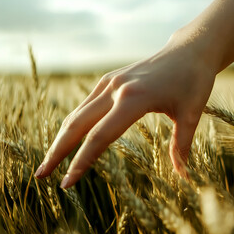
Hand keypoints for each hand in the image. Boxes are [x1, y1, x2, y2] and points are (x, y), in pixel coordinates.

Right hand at [34, 31, 216, 187]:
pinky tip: (71, 136)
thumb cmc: (193, 80)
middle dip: (57, 151)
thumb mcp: (191, 114)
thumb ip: (182, 146)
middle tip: (40, 175)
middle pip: (76, 124)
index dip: (81, 162)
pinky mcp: (110, 78)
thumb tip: (184, 178)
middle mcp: (115, 88)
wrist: (189, 50)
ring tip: (50, 160)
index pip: (99, 137)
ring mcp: (110, 81)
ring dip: (61, 137)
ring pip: (77, 113)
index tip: (67, 184)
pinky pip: (86, 103)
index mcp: (134, 98)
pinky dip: (74, 123)